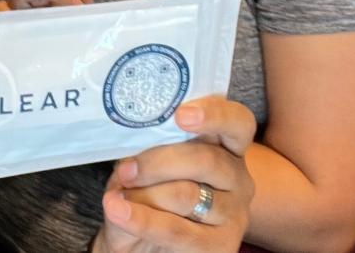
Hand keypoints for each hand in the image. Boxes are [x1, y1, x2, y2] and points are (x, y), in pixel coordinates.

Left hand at [93, 97, 255, 252]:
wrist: (145, 239)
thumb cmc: (151, 189)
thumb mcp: (150, 160)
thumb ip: (150, 143)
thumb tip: (129, 131)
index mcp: (227, 146)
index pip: (238, 122)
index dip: (214, 114)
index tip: (181, 114)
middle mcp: (239, 177)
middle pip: (205, 159)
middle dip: (157, 162)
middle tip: (125, 169)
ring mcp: (235, 214)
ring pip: (188, 195)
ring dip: (144, 193)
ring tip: (116, 195)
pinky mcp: (221, 246)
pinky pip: (177, 230)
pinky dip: (141, 219)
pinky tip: (117, 211)